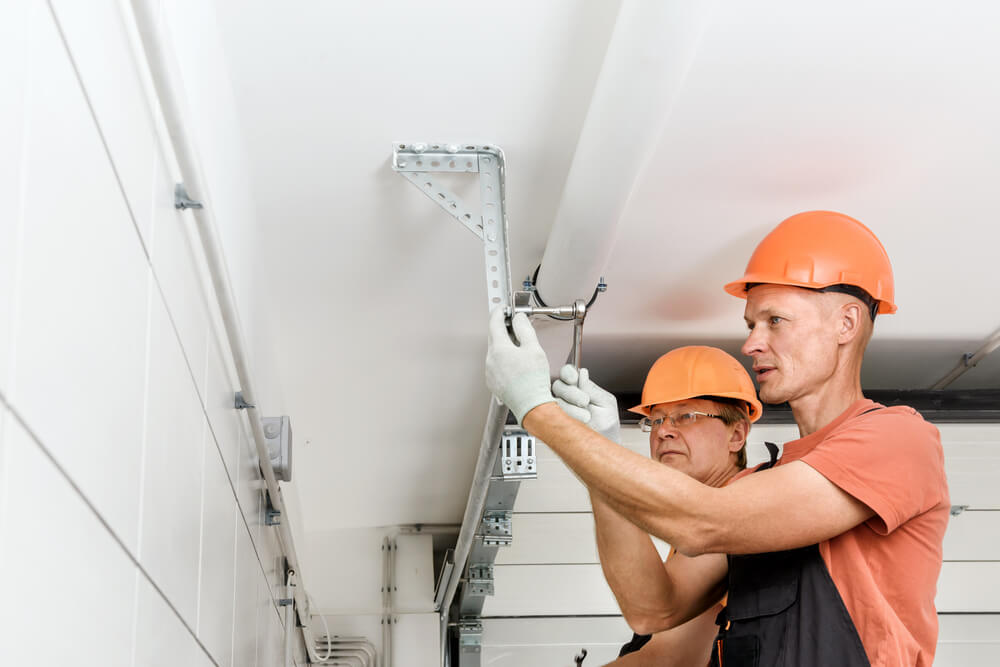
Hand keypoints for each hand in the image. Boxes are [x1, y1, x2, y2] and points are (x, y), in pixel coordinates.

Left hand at [486, 307, 554, 422]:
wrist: (531, 405)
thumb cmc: (533, 381)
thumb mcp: (534, 348)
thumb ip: (524, 329)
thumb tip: (518, 318)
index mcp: (499, 349)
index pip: (494, 323)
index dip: (500, 312)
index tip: (505, 309)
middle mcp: (490, 360)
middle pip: (494, 336)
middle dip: (503, 328)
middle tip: (515, 324)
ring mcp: (490, 371)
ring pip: (495, 351)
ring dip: (504, 344)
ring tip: (520, 347)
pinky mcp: (492, 381)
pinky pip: (495, 364)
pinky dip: (503, 358)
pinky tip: (516, 363)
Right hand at [552, 365, 619, 442]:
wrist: (605, 440)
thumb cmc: (607, 422)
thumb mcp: (605, 402)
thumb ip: (592, 388)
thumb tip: (582, 373)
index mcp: (580, 386)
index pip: (568, 372)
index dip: (568, 373)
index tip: (574, 379)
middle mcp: (568, 394)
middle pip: (558, 385)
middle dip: (571, 392)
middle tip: (585, 401)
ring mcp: (561, 407)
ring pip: (556, 400)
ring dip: (571, 408)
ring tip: (586, 416)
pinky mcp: (556, 420)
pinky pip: (553, 414)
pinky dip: (565, 417)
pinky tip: (576, 420)